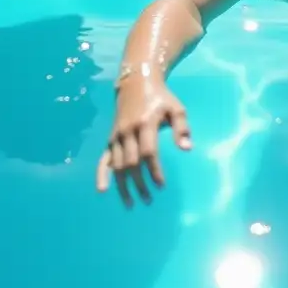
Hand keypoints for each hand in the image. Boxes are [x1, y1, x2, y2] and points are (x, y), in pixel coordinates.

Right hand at [96, 76, 191, 205]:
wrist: (136, 83)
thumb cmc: (161, 98)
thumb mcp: (176, 108)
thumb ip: (181, 128)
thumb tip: (186, 148)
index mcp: (145, 123)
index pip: (148, 153)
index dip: (154, 171)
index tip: (161, 185)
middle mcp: (127, 131)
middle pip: (131, 162)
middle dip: (139, 183)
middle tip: (149, 199)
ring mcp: (117, 135)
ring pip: (117, 165)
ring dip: (123, 186)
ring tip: (131, 204)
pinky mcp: (111, 138)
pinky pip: (103, 159)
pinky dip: (102, 175)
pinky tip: (103, 190)